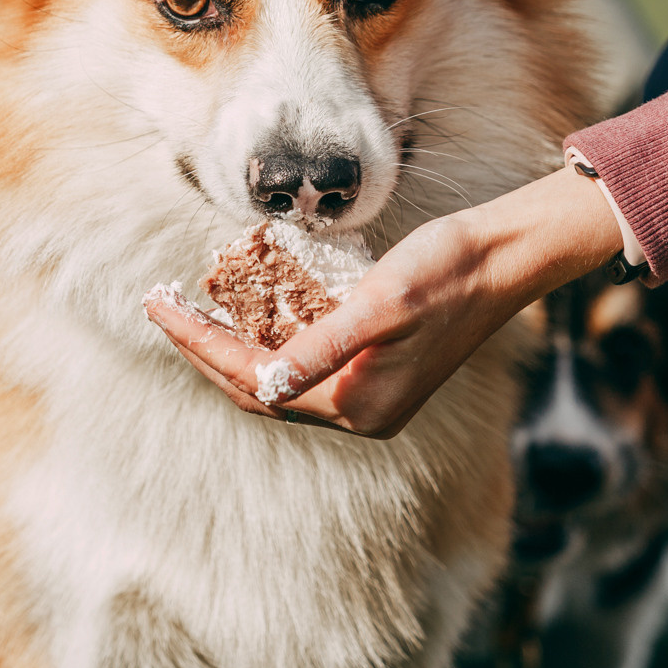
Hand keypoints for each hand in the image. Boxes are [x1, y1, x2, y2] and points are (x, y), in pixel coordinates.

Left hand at [146, 165, 624, 437]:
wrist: (508, 257)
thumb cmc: (448, 269)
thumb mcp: (382, 302)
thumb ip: (322, 346)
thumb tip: (264, 384)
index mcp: (359, 404)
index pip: (254, 380)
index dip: (200, 344)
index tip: (160, 308)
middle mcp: (362, 411)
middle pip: (258, 389)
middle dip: (204, 349)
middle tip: (159, 306)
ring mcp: (371, 394)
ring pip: (277, 380)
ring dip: (231, 348)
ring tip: (189, 312)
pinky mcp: (378, 370)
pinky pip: (304, 365)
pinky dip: (269, 342)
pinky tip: (247, 314)